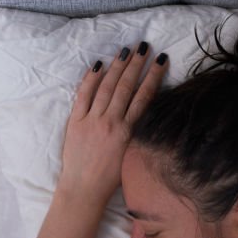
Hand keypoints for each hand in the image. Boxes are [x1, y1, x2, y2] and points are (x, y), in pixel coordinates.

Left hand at [58, 43, 167, 201]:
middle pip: (126, 87)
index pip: (144, 97)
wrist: (84, 190)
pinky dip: (91, 79)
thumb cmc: (110, 179)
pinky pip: (83, 95)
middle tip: (144, 47)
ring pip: (107, 87)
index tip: (161, 60)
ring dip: (117, 67)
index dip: (154, 76)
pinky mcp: (76, 122)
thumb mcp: (131, 155)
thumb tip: (144, 111)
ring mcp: (92, 120)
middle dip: (136, 64)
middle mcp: (111, 122)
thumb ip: (137, 132)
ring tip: (126, 51)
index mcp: (128, 132)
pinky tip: (98, 65)